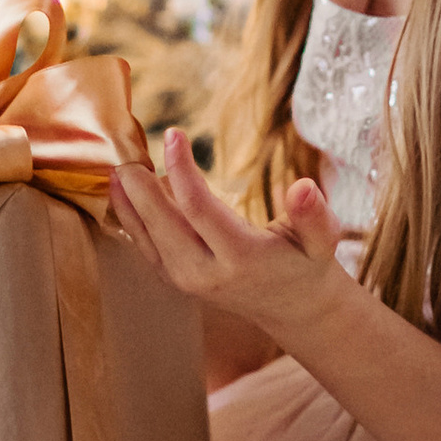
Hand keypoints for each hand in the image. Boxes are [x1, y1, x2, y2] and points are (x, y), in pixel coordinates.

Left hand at [108, 129, 349, 346]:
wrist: (292, 307)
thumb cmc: (306, 264)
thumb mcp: (323, 241)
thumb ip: (314, 216)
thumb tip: (304, 187)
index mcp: (241, 259)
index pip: (199, 208)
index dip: (182, 169)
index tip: (173, 134)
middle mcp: (206, 274)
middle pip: (162, 225)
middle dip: (141, 187)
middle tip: (127, 151)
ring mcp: (186, 281)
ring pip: (146, 237)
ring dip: (129, 201)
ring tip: (117, 165)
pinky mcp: (175, 280)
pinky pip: (145, 247)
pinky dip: (130, 217)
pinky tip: (120, 190)